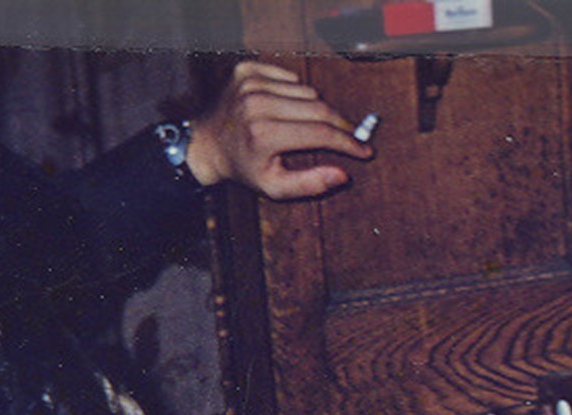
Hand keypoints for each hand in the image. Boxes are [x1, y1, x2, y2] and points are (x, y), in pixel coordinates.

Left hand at [185, 60, 371, 198]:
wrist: (206, 144)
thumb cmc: (244, 168)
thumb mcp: (274, 187)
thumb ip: (310, 184)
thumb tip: (344, 175)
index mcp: (264, 134)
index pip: (321, 133)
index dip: (348, 143)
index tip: (365, 150)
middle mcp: (257, 104)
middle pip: (319, 109)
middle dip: (340, 126)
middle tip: (351, 139)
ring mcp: (251, 83)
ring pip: (307, 92)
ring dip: (316, 110)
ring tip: (308, 127)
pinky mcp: (247, 70)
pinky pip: (290, 79)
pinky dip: (296, 94)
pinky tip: (286, 110)